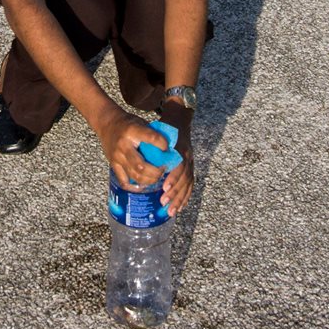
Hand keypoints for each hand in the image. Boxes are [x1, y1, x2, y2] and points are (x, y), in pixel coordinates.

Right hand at [96, 106, 167, 190]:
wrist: (107, 123)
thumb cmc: (127, 123)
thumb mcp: (140, 122)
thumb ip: (152, 134)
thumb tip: (169, 147)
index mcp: (132, 131)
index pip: (151, 138)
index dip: (162, 145)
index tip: (168, 149)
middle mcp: (123, 146)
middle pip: (142, 166)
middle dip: (156, 171)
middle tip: (164, 169)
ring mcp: (117, 157)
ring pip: (135, 175)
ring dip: (149, 179)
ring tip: (157, 176)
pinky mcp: (113, 165)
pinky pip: (124, 181)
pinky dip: (135, 185)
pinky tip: (144, 183)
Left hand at [159, 100, 194, 215]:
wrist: (180, 117)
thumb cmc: (165, 124)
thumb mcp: (157, 129)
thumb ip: (150, 143)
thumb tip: (137, 158)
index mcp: (180, 148)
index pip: (180, 166)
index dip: (173, 177)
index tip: (164, 187)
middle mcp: (188, 156)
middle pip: (185, 178)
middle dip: (175, 192)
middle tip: (164, 202)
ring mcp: (191, 162)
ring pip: (188, 184)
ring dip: (180, 198)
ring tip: (171, 211)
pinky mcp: (191, 167)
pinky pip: (190, 185)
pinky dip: (185, 197)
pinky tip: (179, 208)